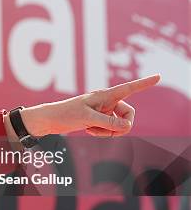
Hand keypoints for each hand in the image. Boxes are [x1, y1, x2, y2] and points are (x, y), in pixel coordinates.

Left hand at [21, 74, 160, 136]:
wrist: (50, 120)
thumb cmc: (66, 114)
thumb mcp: (87, 119)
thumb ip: (108, 122)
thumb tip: (127, 125)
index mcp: (104, 95)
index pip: (128, 88)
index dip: (144, 83)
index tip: (159, 76)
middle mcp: (106, 101)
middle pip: (128, 114)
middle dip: (122, 126)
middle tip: (108, 132)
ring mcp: (103, 111)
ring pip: (120, 124)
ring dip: (109, 131)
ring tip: (91, 129)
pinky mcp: (99, 119)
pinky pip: (110, 129)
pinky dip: (102, 133)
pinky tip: (88, 131)